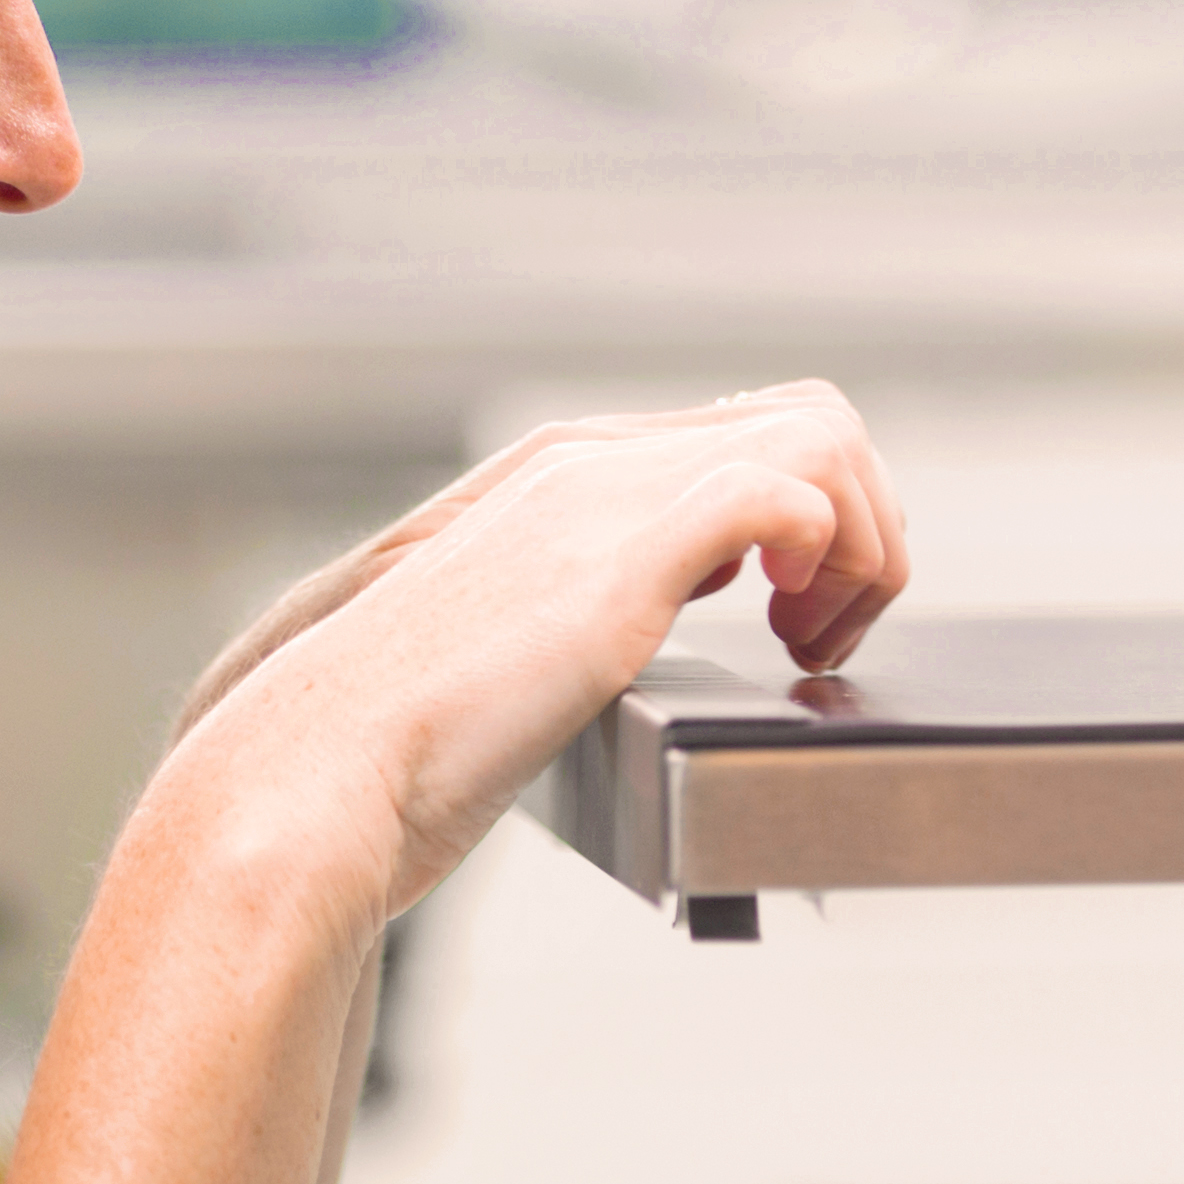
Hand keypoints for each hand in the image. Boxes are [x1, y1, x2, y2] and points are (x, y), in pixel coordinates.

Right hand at [157, 383, 906, 918]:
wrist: (320, 765)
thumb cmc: (401, 739)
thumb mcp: (516, 640)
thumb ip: (590, 599)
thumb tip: (676, 597)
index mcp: (566, 474)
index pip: (749, 431)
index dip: (811, 519)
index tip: (792, 617)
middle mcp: (592, 463)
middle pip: (810, 418)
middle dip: (860, 526)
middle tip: (822, 634)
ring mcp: (606, 502)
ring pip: (823, 438)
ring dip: (862, 543)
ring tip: (815, 641)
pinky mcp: (620, 565)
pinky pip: (783, 494)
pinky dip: (828, 553)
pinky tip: (785, 629)